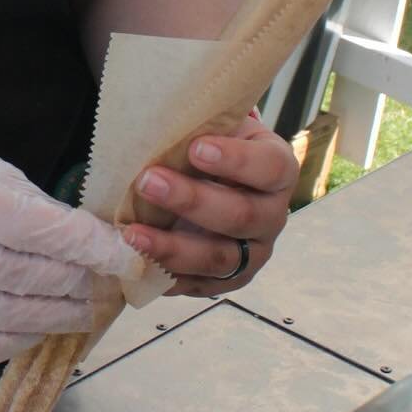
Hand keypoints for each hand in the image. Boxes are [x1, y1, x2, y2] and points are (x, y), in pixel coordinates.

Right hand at [0, 130, 142, 363]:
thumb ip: (37, 208)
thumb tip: (94, 243)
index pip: (38, 228)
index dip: (88, 245)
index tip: (124, 255)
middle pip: (26, 277)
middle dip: (76, 282)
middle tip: (104, 283)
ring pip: (5, 317)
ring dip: (53, 317)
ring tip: (81, 310)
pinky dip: (14, 341)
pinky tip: (36, 328)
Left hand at [121, 117, 297, 297]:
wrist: (222, 177)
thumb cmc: (217, 143)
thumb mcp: (218, 126)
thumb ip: (200, 127)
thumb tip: (155, 125)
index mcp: (278, 169)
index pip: (269, 167)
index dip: (235, 160)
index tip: (196, 148)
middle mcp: (273, 215)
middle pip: (241, 216)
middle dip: (192, 201)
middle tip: (148, 181)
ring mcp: (254, 254)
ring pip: (219, 258)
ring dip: (173, 247)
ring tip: (133, 233)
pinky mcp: (228, 280)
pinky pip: (199, 285)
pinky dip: (166, 275)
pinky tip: (138, 260)